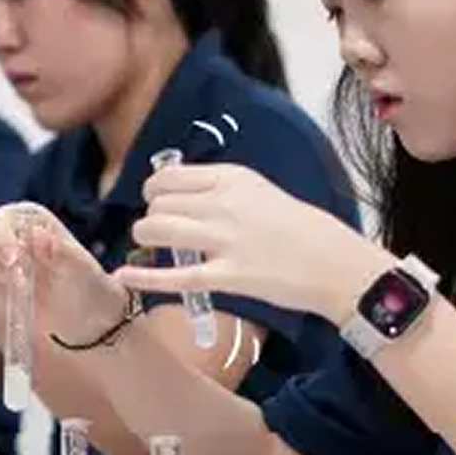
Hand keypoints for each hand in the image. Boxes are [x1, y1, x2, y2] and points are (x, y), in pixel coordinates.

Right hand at [0, 202, 128, 343]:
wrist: (83, 320)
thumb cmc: (87, 288)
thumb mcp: (82, 271)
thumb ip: (61, 252)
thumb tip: (37, 235)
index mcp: (30, 218)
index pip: (0, 218)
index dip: (0, 241)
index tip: (13, 266)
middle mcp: (5, 230)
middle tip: (10, 281)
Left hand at [117, 163, 394, 321]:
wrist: (333, 262)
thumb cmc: (297, 227)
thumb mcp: (258, 191)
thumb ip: (218, 189)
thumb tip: (174, 191)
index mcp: (232, 178)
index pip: (169, 177)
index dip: (153, 192)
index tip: (156, 203)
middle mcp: (223, 204)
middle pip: (158, 205)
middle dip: (150, 218)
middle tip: (160, 231)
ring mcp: (223, 241)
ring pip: (157, 231)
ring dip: (145, 239)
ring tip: (150, 247)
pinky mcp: (226, 277)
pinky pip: (172, 277)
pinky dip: (141, 277)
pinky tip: (122, 276)